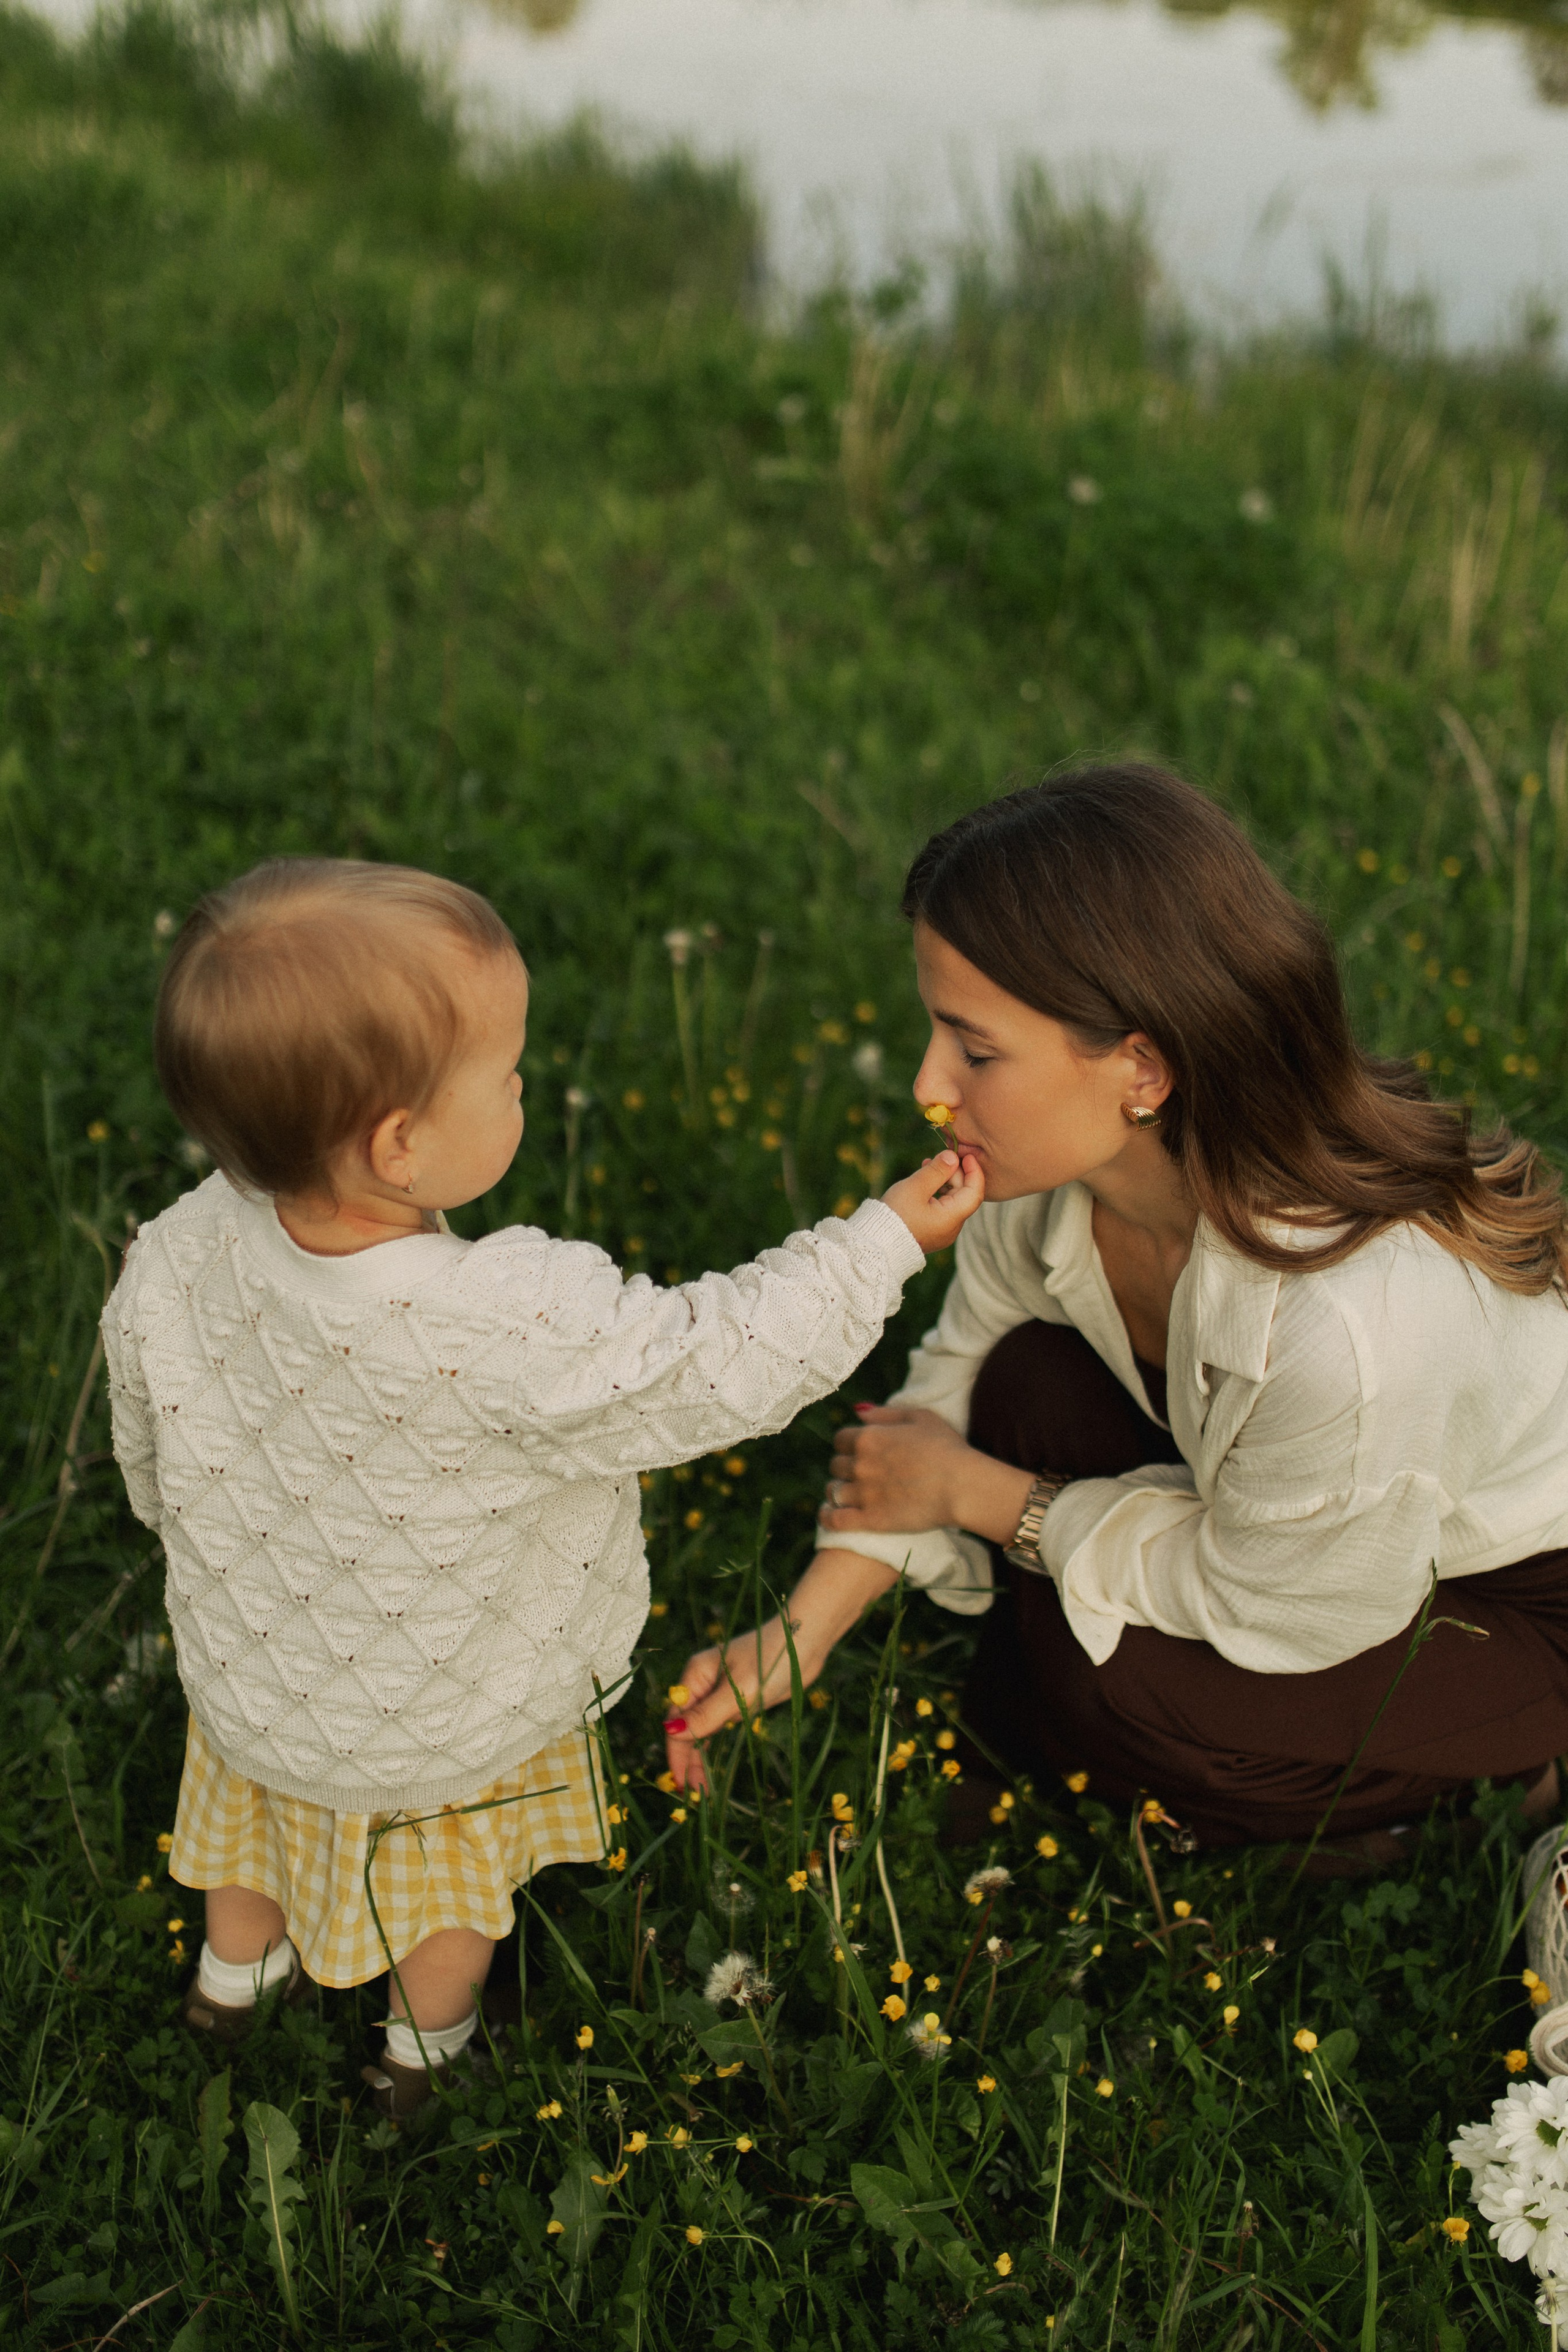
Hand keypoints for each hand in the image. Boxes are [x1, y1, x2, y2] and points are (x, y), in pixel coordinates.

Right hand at [663, 1549, 897, 1792]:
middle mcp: (704, 1683)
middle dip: (688, 1759)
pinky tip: (716, 1767)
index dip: (676, 1752)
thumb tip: (670, 1732)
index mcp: (696, 1675)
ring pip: (704, 1729)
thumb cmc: (772, 1659)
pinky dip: (717, 1744)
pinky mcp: (740, 1697)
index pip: (676, 1719)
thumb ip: (707, 1715)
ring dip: (701, 1756)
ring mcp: (722, 1691)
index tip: (680, 1781)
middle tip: (693, 1794)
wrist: (806, 1638)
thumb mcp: (740, 1692)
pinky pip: (721, 1725)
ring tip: (703, 1789)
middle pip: (687, 1726)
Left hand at [819, 1408, 1037, 1546]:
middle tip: (862, 1473)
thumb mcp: (920, 1417)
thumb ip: (884, 1413)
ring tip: (850, 1494)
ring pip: (833, 1491)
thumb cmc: (947, 1449)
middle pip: (836, 1464)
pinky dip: (827, 1516)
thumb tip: (857, 1411)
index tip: (861, 1451)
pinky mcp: (869, 1520)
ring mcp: (863, 1493)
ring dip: (839, 1490)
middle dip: (846, 1467)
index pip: (840, 1439)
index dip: (850, 1444)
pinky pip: (834, 1519)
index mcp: (868, 1437)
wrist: (962, 1487)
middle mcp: (860, 1464)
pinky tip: (829, 1513)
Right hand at [882, 1151, 983, 1252]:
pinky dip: (938, 1194)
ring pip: (953, 1201)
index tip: (966, 1155)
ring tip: (926, 1166)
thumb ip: (937, 1170)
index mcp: (952, 1219)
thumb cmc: (895, 1215)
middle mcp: (952, 1228)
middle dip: (954, 1174)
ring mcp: (943, 1233)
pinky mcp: (933, 1233)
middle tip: (936, 1159)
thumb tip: (953, 1156)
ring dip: (944, 1182)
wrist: (877, 1243)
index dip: (974, 1171)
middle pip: (964, 1195)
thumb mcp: (916, 1187)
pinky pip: (943, 1209)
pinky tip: (924, 1183)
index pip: (975, 1192)